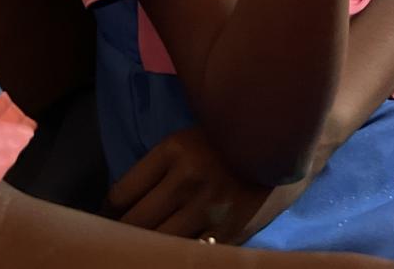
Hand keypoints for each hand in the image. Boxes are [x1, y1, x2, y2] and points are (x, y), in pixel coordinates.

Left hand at [106, 126, 277, 241]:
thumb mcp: (187, 140)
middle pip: (136, 222)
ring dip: (148, 246)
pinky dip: (178, 254)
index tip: (109, 217)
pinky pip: (191, 252)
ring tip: (144, 245)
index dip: (110, 211)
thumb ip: (156, 169)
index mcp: (174, 150)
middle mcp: (189, 179)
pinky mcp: (230, 230)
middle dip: (123, 233)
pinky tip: (173, 250)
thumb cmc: (226, 142)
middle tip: (118, 238)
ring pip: (160, 242)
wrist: (284, 143)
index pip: (121, 193)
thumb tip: (117, 207)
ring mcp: (211, 208)